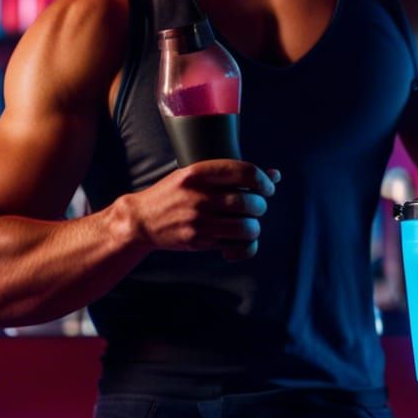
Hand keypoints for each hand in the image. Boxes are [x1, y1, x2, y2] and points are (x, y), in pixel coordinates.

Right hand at [118, 160, 280, 261]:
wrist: (142, 220)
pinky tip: (240, 241)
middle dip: (260, 206)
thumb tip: (275, 175)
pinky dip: (245, 246)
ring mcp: (199, 220)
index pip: (245, 172)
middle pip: (249, 202)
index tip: (267, 187)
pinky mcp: (199, 241)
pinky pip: (235, 246)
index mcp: (199, 172)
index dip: (263, 181)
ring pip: (246, 227)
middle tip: (256, 207)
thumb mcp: (196, 174)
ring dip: (254, 227)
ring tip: (247, 224)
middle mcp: (200, 195)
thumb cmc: (174, 193)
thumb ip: (231, 174)